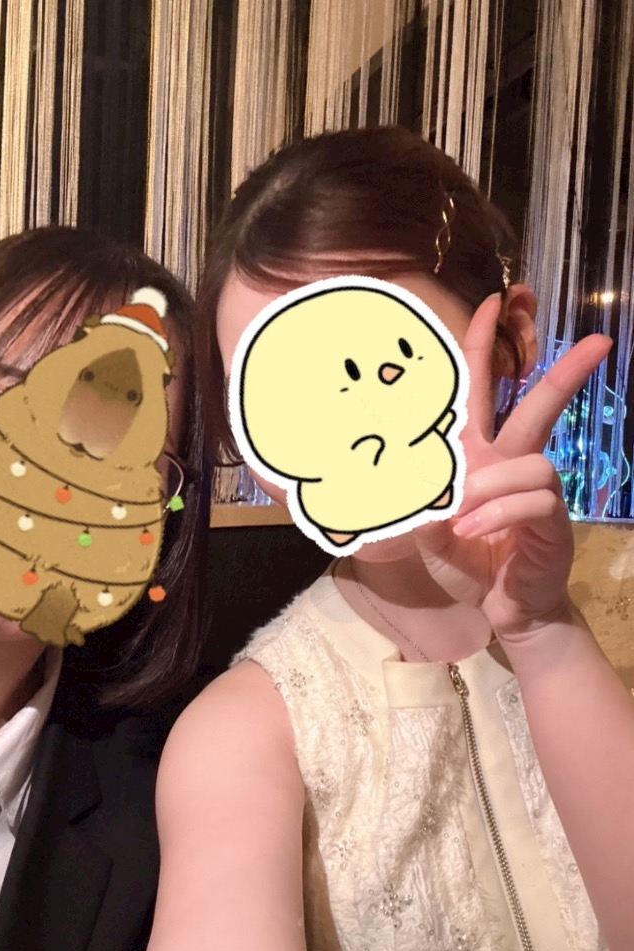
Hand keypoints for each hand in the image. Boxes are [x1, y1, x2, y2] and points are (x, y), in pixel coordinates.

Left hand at [413, 294, 611, 640]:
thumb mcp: (425, 527)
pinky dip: (498, 513)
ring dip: (492, 486)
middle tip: (597, 341)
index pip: (483, 393)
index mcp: (480, 456)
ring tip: (461, 518)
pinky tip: (472, 531)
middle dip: (565, 372)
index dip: (486, 350)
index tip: (492, 306)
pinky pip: (532, 501)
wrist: (500, 606)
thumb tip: (391, 470)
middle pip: (540, 407)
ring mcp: (537, 492)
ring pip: (531, 462)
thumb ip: (412, 497)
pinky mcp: (552, 522)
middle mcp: (512, 464)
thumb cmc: (466, 560)